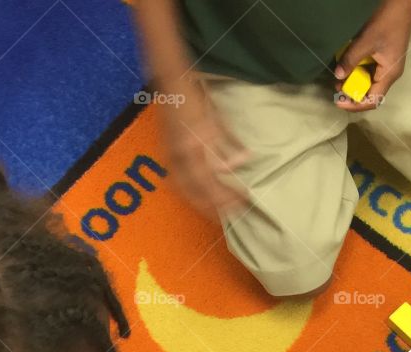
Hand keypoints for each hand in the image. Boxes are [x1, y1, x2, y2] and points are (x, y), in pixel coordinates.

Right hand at [157, 75, 249, 218]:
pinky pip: (177, 183)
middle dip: (216, 206)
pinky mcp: (166, 155)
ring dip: (203, 205)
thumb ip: (229, 141)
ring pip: (186, 192)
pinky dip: (190, 194)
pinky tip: (200, 199)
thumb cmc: (194, 96)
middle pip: (198, 193)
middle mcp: (179, 157)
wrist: (169, 81)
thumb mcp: (216, 117)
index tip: (244, 199)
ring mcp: (170, 157)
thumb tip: (244, 160)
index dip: (227, 195)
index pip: (211, 182)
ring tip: (218, 211)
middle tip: (234, 210)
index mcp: (193, 146)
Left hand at [335, 0, 410, 112]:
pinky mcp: (384, 56)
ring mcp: (387, 64)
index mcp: (389, 74)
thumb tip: (337, 75)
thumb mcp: (367, 41)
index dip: (355, 104)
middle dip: (352, 92)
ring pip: (369, 81)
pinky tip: (348, 65)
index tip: (339, 102)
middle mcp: (390, 73)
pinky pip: (370, 69)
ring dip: (354, 81)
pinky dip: (358, 70)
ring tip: (339, 77)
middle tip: (336, 87)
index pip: (372, 101)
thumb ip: (351, 59)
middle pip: (370, 93)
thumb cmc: (388, 21)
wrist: (401, 2)